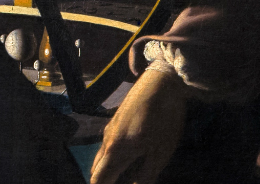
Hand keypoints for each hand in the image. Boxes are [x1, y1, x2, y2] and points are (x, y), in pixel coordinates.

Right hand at [91, 68, 189, 183]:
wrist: (160, 84)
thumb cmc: (163, 120)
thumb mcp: (160, 153)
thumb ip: (146, 175)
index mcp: (116, 150)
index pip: (99, 178)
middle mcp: (108, 140)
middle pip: (96, 168)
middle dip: (102, 181)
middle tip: (113, 183)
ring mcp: (110, 129)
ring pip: (102, 156)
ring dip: (106, 170)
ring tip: (119, 178)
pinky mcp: (117, 121)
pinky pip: (108, 146)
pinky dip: (111, 158)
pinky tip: (126, 159)